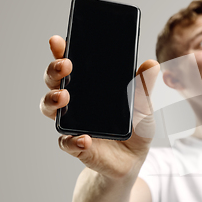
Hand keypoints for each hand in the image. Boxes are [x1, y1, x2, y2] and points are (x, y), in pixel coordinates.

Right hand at [40, 35, 159, 179]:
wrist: (133, 160)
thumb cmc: (136, 128)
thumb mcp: (144, 106)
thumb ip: (144, 87)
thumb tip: (151, 63)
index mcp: (91, 88)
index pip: (71, 66)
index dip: (61, 52)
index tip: (58, 40)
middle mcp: (76, 102)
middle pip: (55, 82)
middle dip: (54, 71)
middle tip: (65, 66)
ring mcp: (73, 123)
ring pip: (51, 109)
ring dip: (52, 100)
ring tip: (63, 97)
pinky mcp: (77, 146)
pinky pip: (67, 142)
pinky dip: (72, 140)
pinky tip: (83, 138)